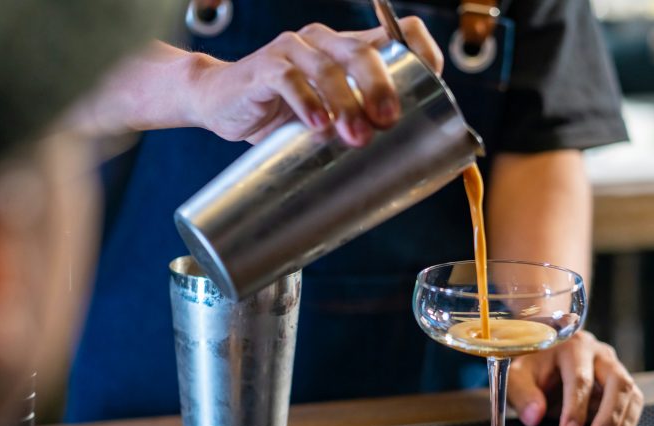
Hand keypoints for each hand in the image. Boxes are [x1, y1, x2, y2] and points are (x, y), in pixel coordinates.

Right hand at [188, 18, 442, 144]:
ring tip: (354, 137)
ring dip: (345, 104)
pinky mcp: (263, 68)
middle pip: (363, 52)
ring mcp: (293, 51)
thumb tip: (405, 164)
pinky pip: (288, 79)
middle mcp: (324, 42)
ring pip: (327, 67)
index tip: (434, 89)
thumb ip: (356, 125)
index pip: (398, 34)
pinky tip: (317, 125)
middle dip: (380, 88)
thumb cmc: (279, 113)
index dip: (421, 54)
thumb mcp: (326, 117)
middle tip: (387, 122)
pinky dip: (306, 102)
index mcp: (348, 49)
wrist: (219, 103)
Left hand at [508, 331, 643, 425]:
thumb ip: (523, 395)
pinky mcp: (620, 382)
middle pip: (617, 383)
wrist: (541, 358)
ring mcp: (613, 366)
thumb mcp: (516, 378)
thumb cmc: (530, 368)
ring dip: (622, 424)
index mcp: (571, 346)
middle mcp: (598, 353)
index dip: (576, 409)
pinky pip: (633, 402)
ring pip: (630, 393)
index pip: (580, 379)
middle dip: (609, 417)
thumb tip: (534, 416)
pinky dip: (627, 424)